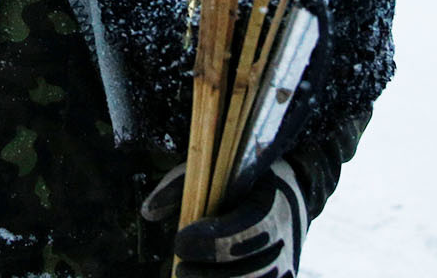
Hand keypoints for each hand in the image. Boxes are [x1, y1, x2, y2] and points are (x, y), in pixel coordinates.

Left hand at [142, 161, 306, 277]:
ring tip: (186, 277)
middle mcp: (287, 236)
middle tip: (180, 267)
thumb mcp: (214, 170)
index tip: (180, 240)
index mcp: (273, 200)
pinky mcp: (283, 277)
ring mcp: (287, 263)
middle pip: (254, 268)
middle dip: (212, 273)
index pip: (249, 226)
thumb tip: (148, 212)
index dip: (214, 239)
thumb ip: (180, 187)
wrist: (289, 192)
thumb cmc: (241, 181)